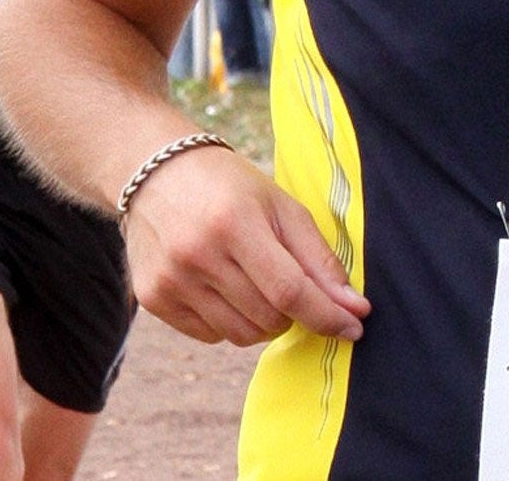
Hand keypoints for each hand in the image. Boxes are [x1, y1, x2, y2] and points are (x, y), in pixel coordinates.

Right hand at [124, 141, 370, 346]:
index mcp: (235, 223)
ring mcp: (171, 279)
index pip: (290, 290)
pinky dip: (231, 323)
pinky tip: (226, 288)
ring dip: (265, 322)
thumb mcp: (281, 206)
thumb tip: (354, 308)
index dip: (327, 314)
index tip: (355, 328)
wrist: (157, 172)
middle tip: (292, 286)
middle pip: (268, 317)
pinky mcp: (153, 297)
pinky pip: (211, 336)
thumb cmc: (231, 188)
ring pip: (240, 335)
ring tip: (258, 285)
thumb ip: (319, 258)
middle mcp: (197, 254)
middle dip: (295, 312)